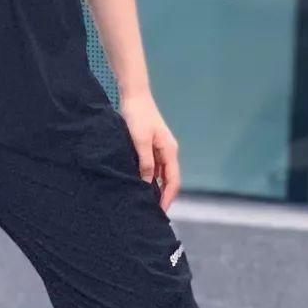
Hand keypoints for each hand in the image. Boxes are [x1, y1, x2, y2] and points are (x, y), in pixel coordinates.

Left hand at [118, 89, 180, 210]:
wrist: (134, 94)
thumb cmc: (137, 116)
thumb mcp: (140, 141)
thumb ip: (145, 162)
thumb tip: (147, 184)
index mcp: (170, 150)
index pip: (173, 181)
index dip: (168, 197)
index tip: (160, 212)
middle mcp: (168, 150)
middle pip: (169, 179)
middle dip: (163, 195)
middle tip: (152, 211)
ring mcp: (160, 147)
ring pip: (160, 172)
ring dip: (155, 186)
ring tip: (145, 200)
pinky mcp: (151, 143)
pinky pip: (153, 165)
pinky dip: (149, 175)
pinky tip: (139, 182)